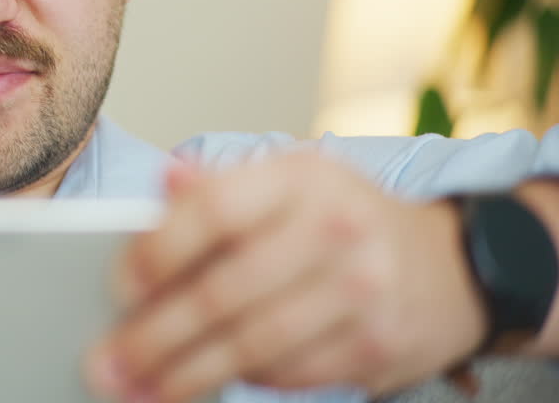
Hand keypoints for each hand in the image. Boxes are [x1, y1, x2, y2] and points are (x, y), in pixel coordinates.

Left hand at [85, 154, 487, 402]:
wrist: (449, 266)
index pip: (216, 211)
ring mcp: (363, 290)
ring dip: (186, 375)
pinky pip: (289, 374)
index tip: (118, 287)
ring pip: (254, 345)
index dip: (160, 250)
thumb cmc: (339, 219)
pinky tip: (202, 383)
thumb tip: (165, 179)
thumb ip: (220, 187)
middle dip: (156, 336)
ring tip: (139, 388)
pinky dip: (242, 382)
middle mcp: (336, 228)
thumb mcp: (287, 182)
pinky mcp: (377, 345)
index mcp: (300, 177)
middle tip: (109, 363)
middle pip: (225, 291)